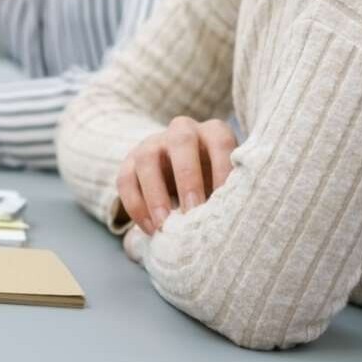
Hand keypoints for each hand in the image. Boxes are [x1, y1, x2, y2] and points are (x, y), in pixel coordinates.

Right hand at [114, 116, 237, 235]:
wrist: (183, 177)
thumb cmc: (215, 184)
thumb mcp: (228, 184)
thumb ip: (233, 195)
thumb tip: (235, 225)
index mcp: (212, 132)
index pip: (220, 142)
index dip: (224, 169)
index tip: (226, 202)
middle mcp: (182, 131)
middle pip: (181, 141)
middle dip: (187, 176)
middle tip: (192, 209)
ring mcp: (152, 144)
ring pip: (147, 159)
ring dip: (155, 193)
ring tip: (164, 224)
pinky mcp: (130, 162)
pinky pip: (126, 179)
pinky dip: (136, 206)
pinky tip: (150, 229)